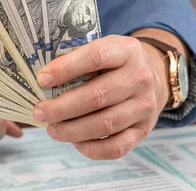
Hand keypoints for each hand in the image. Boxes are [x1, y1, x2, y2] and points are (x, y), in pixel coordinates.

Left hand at [32, 35, 170, 159]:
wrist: (155, 77)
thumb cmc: (117, 63)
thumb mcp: (105, 47)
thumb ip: (79, 57)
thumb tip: (43, 79)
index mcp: (126, 51)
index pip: (95, 57)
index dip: (66, 68)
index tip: (42, 79)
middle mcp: (139, 78)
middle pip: (97, 96)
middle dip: (62, 107)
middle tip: (40, 112)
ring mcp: (144, 106)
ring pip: (104, 124)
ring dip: (72, 130)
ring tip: (52, 129)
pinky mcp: (144, 130)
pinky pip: (116, 147)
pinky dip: (91, 148)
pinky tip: (74, 142)